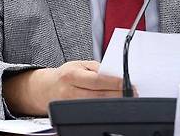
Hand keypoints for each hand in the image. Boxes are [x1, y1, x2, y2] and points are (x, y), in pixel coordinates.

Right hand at [3, 60, 123, 115]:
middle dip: (117, 94)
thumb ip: (97, 68)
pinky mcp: (72, 114)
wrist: (47, 88)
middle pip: (98, 96)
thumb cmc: (67, 74)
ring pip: (96, 106)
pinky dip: (104, 109)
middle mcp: (69, 92)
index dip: (113, 82)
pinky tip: (113, 106)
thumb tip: (114, 74)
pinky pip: (90, 112)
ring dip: (113, 103)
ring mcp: (70, 105)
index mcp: (71, 75)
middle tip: (132, 92)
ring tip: (126, 98)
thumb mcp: (80, 64)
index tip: (127, 82)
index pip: (96, 80)